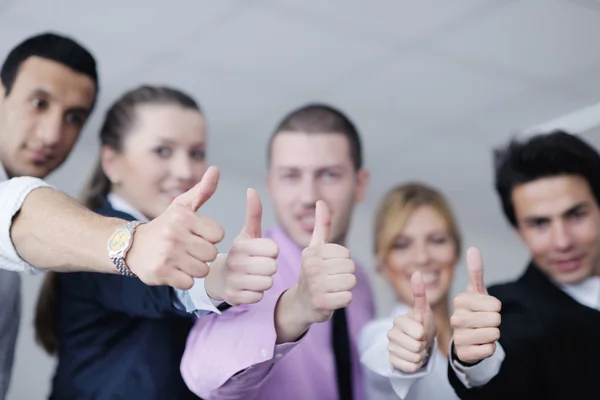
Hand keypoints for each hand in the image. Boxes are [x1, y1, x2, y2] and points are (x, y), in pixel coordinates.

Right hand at [125, 166, 224, 289]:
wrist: (131, 246)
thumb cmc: (165, 226)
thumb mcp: (182, 206)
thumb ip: (203, 190)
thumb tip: (216, 169)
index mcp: (183, 217)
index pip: (218, 234)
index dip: (210, 237)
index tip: (197, 235)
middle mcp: (174, 234)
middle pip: (212, 254)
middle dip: (203, 254)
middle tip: (189, 250)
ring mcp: (167, 255)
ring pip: (202, 270)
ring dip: (195, 268)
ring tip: (182, 260)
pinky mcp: (160, 273)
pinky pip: (189, 283)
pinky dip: (184, 280)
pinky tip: (174, 270)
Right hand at [205, 188, 278, 304]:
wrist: (217, 278)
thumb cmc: (239, 253)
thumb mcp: (246, 234)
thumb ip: (253, 213)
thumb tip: (252, 190)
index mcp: (240, 245)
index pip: (274, 249)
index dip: (272, 251)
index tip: (262, 252)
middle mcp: (235, 262)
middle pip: (273, 267)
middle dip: (270, 267)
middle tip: (259, 266)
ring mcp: (233, 281)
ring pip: (267, 283)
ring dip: (264, 281)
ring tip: (254, 276)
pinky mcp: (234, 297)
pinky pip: (259, 297)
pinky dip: (257, 293)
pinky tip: (248, 287)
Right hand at [292, 200, 356, 324]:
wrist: (301, 304)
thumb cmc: (313, 273)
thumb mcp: (315, 248)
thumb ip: (321, 225)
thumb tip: (321, 201)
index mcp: (311, 253)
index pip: (345, 253)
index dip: (341, 262)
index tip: (327, 267)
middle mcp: (311, 267)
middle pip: (350, 267)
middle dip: (344, 275)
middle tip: (330, 280)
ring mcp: (315, 286)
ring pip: (351, 281)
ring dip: (345, 288)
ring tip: (331, 289)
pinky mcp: (321, 303)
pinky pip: (348, 297)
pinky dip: (343, 300)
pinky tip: (331, 299)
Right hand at [388, 271, 436, 372]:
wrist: (420, 341)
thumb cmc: (423, 324)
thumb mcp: (424, 310)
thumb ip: (419, 293)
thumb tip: (417, 272)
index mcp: (398, 320)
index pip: (418, 334)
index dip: (425, 334)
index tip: (422, 330)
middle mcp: (390, 333)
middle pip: (416, 347)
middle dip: (423, 346)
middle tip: (421, 340)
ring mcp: (390, 347)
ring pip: (413, 358)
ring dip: (420, 355)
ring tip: (418, 347)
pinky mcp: (391, 360)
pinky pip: (409, 367)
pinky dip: (415, 365)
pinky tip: (412, 357)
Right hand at [451, 247, 501, 363]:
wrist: (466, 337)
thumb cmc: (474, 311)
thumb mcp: (476, 292)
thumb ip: (475, 271)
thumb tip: (473, 249)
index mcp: (460, 301)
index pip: (495, 304)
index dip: (496, 307)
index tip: (486, 308)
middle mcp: (456, 318)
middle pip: (495, 320)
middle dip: (495, 322)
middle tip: (485, 322)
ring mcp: (458, 336)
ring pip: (493, 335)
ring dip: (493, 335)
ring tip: (483, 332)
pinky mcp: (463, 352)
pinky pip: (489, 350)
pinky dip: (489, 348)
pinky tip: (479, 344)